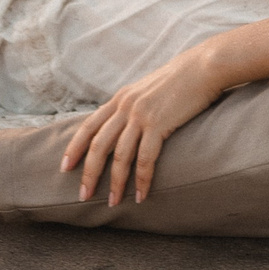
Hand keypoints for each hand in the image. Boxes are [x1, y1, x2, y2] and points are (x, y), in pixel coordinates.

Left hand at [60, 47, 225, 205]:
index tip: (64, 167)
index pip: (89, 126)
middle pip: (98, 144)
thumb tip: (125, 124)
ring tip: (112, 202)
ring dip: (115, 182)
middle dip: (89, 172)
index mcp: (120, 98)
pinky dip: (141, 179)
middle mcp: (125, 106)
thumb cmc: (180, 79)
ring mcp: (141, 114)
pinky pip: (145, 158)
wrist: (203, 67)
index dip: (74, 147)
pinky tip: (141, 194)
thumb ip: (133, 105)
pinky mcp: (159, 123)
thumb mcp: (147, 89)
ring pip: (120, 155)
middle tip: (82, 195)